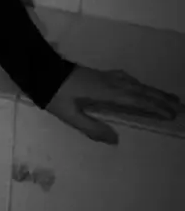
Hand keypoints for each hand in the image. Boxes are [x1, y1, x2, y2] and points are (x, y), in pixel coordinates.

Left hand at [44, 63, 183, 144]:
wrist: (40, 71)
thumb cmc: (54, 95)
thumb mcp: (70, 116)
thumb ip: (92, 128)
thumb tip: (116, 139)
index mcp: (106, 92)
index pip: (137, 100)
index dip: (155, 107)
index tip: (171, 114)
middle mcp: (110, 82)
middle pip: (141, 90)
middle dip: (161, 98)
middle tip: (179, 106)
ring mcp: (105, 76)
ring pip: (135, 83)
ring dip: (152, 90)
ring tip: (167, 98)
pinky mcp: (99, 74)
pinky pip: (126, 79)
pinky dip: (138, 85)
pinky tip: (138, 87)